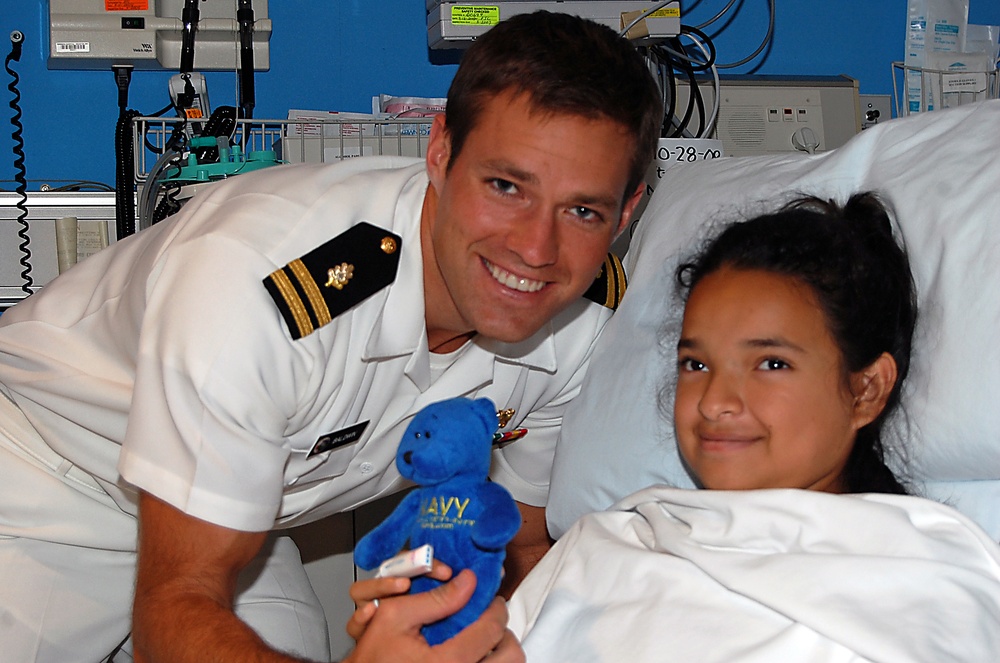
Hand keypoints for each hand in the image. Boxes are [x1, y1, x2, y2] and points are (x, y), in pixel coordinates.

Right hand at [342, 569, 523, 662]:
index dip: (494, 606)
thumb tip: (468, 581)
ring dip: (500, 651)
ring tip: (483, 637)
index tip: (490, 598)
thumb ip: (435, 597)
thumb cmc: (372, 656)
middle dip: (504, 632)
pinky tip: (473, 653)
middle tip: (490, 619)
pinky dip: (488, 662)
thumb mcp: (395, 616)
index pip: (492, 628)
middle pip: (511, 654)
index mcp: (450, 662)